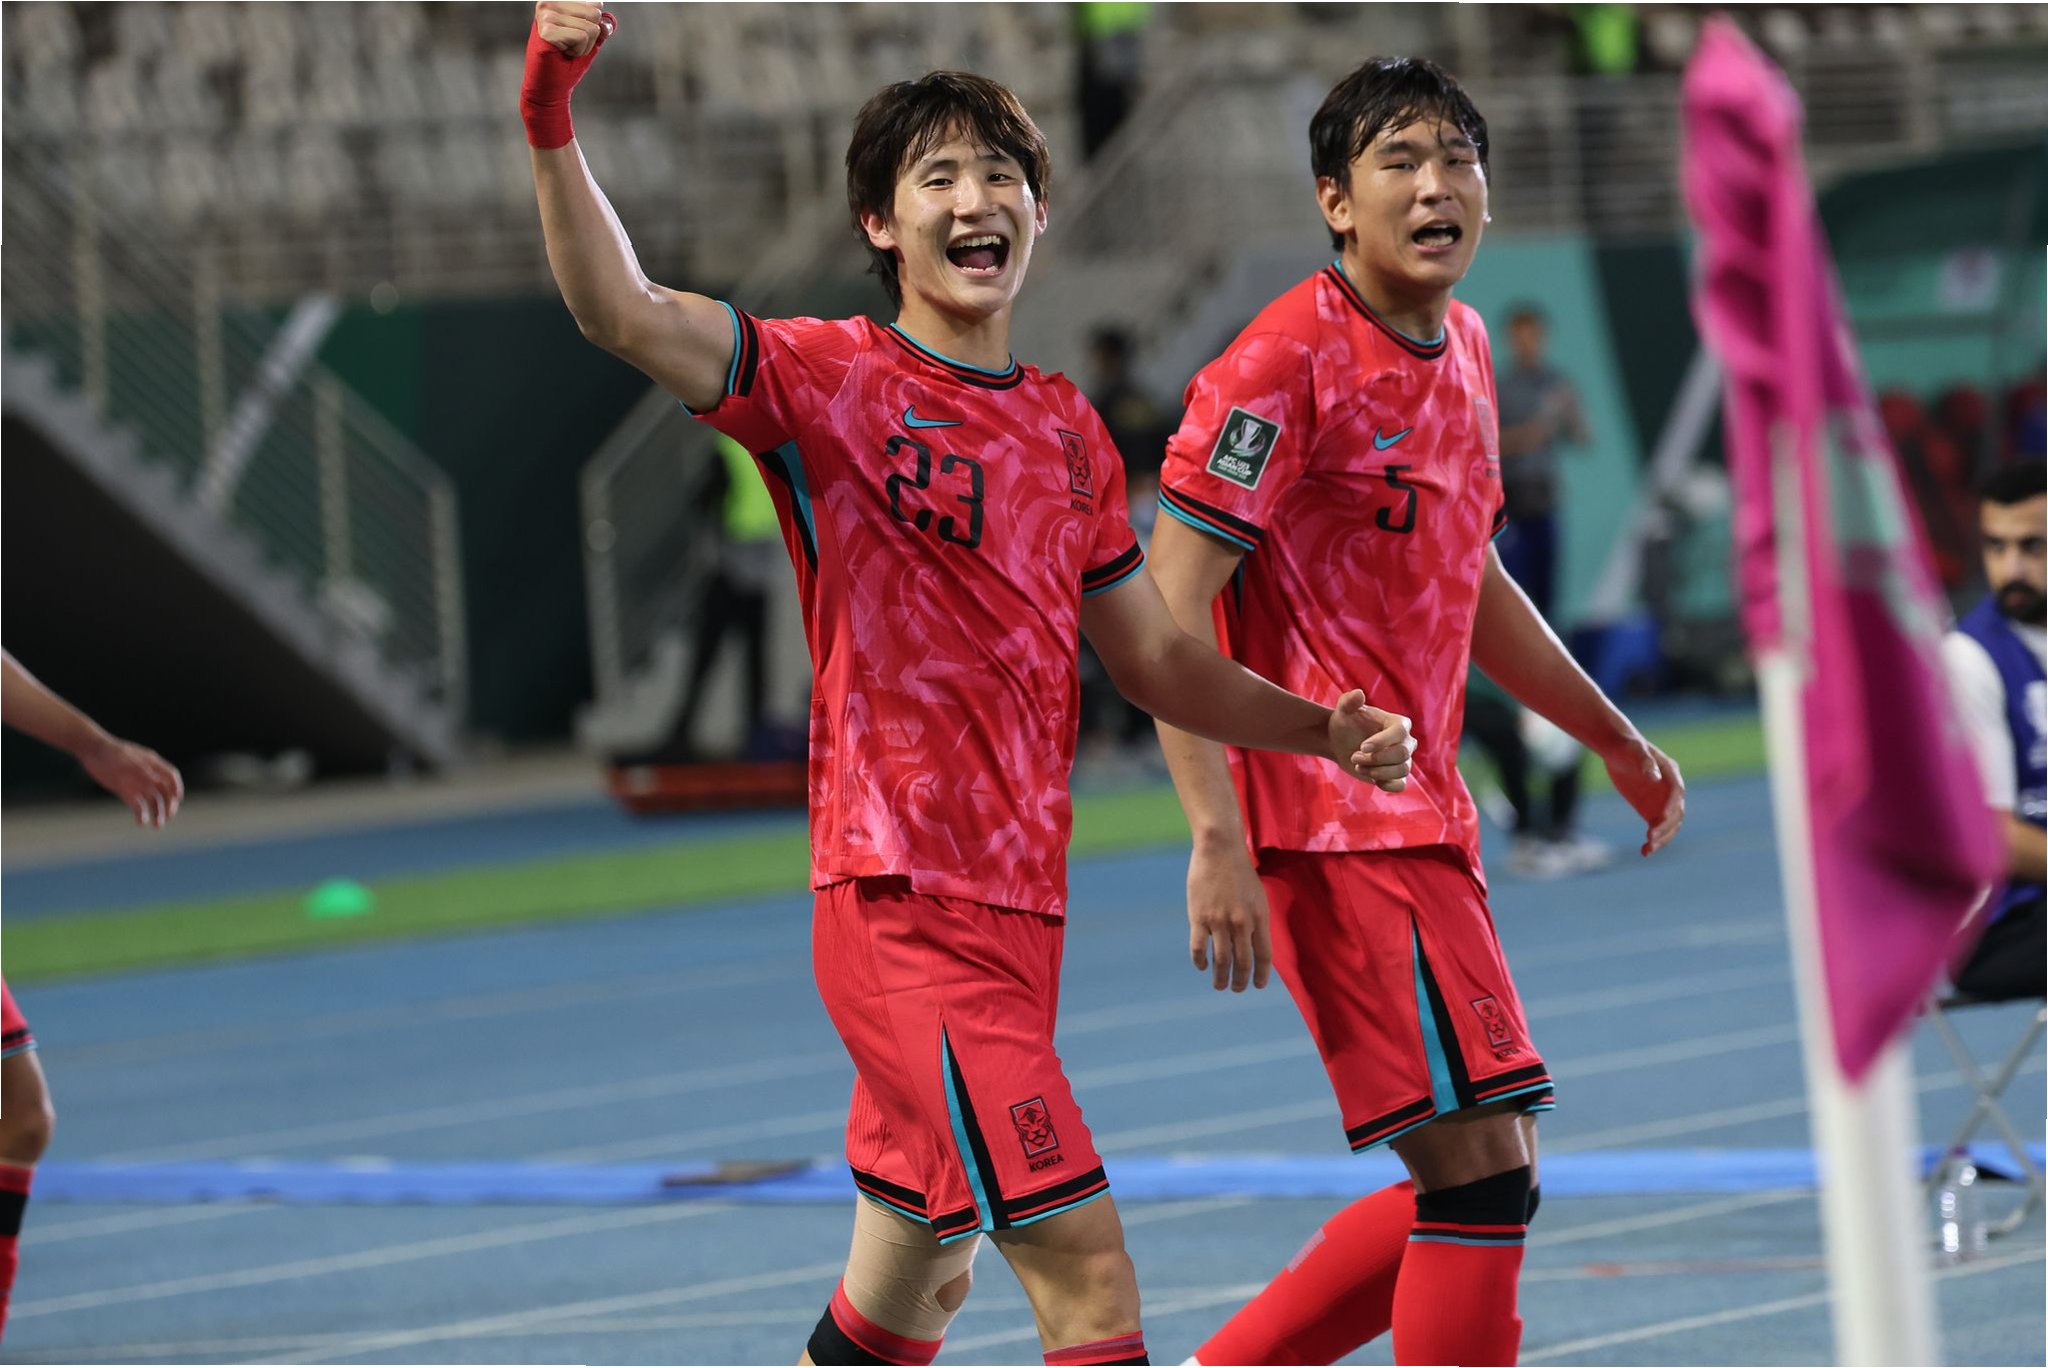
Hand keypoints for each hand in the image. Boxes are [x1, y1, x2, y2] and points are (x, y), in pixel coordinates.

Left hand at [79, 736, 183, 828]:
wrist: (91, 752)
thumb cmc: (110, 752)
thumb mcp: (125, 760)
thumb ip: (140, 770)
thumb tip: (155, 779)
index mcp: (152, 764)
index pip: (170, 776)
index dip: (176, 787)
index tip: (177, 799)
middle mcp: (148, 775)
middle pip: (165, 792)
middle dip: (169, 805)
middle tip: (168, 817)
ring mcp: (138, 784)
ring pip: (154, 801)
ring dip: (158, 813)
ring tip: (157, 826)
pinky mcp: (127, 792)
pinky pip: (138, 805)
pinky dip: (141, 814)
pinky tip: (141, 823)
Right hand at [523, 2, 615, 147]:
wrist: (549, 87)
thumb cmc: (565, 65)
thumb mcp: (588, 42)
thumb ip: (600, 28)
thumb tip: (609, 20)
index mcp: (556, 2)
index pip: (595, 5)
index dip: (593, 28)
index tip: (574, 38)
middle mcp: (548, 4)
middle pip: (594, 15)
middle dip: (589, 38)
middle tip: (570, 47)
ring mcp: (546, 16)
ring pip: (590, 28)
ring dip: (583, 46)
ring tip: (565, 51)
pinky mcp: (547, 30)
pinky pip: (582, 37)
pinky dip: (578, 51)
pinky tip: (561, 54)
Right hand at [1187, 841, 1270, 991]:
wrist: (1220, 849)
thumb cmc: (1240, 871)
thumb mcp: (1257, 896)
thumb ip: (1256, 920)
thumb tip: (1252, 944)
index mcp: (1259, 917)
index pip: (1263, 955)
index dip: (1261, 974)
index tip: (1258, 985)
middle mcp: (1241, 923)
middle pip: (1242, 962)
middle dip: (1240, 981)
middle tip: (1236, 989)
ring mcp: (1219, 921)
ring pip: (1221, 960)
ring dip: (1221, 977)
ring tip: (1219, 986)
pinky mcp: (1199, 917)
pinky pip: (1199, 947)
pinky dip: (1200, 961)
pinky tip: (1201, 966)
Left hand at [1329, 689, 1412, 792]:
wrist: (1339, 742)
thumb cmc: (1345, 723)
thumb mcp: (1344, 710)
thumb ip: (1349, 701)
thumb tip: (1358, 694)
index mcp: (1398, 723)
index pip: (1399, 733)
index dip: (1382, 742)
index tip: (1362, 747)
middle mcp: (1406, 741)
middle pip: (1402, 754)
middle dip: (1376, 759)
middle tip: (1355, 757)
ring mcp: (1402, 759)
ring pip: (1402, 770)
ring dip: (1377, 771)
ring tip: (1358, 766)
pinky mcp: (1395, 775)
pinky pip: (1401, 784)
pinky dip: (1388, 785)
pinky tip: (1373, 780)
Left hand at [1603, 737, 1683, 855]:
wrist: (1618, 749)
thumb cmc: (1627, 747)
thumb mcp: (1634, 750)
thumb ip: (1645, 763)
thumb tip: (1655, 777)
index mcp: (1671, 773)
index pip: (1676, 793)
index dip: (1670, 806)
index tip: (1661, 817)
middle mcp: (1671, 790)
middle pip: (1676, 813)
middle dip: (1666, 827)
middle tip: (1651, 839)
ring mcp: (1662, 801)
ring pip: (1669, 825)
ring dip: (1662, 838)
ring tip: (1648, 849)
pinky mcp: (1651, 809)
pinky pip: (1656, 828)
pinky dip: (1653, 840)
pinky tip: (1644, 851)